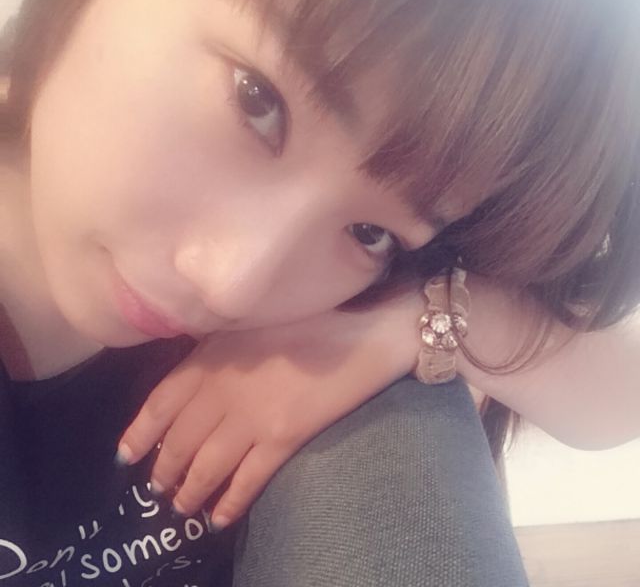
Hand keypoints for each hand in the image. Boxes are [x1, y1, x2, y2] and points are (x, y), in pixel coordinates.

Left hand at [117, 294, 421, 529]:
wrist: (358, 332)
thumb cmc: (306, 317)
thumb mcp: (248, 321)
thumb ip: (215, 348)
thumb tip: (189, 377)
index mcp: (211, 357)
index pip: (160, 402)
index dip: (140, 433)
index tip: (126, 456)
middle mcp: (222, 391)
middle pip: (180, 440)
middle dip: (164, 469)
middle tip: (158, 488)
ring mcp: (251, 417)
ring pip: (207, 465)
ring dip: (190, 491)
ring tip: (182, 507)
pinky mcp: (282, 439)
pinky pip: (248, 480)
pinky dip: (231, 502)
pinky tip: (221, 518)